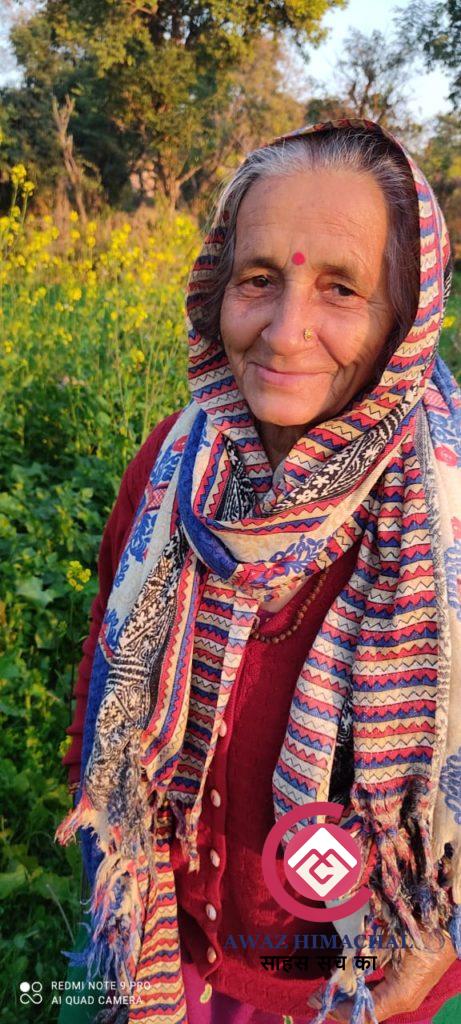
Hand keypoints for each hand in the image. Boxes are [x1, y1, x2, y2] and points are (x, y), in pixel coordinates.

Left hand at [308, 931, 456, 1021]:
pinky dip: (363, 986)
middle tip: (319, 993)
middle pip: (366, 1011)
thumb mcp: (386, 942)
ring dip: (351, 995)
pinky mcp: (406, 984)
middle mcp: (403, 1000)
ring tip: (330, 985)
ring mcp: (406, 994)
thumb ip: (362, 958)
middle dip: (341, 1003)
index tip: (316, 1000)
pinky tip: (349, 976)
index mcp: (399, 996)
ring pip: (372, 1002)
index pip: (363, 1015)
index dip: (339, 1010)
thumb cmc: (418, 931)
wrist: (447, 925)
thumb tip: (338, 971)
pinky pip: (380, 991)